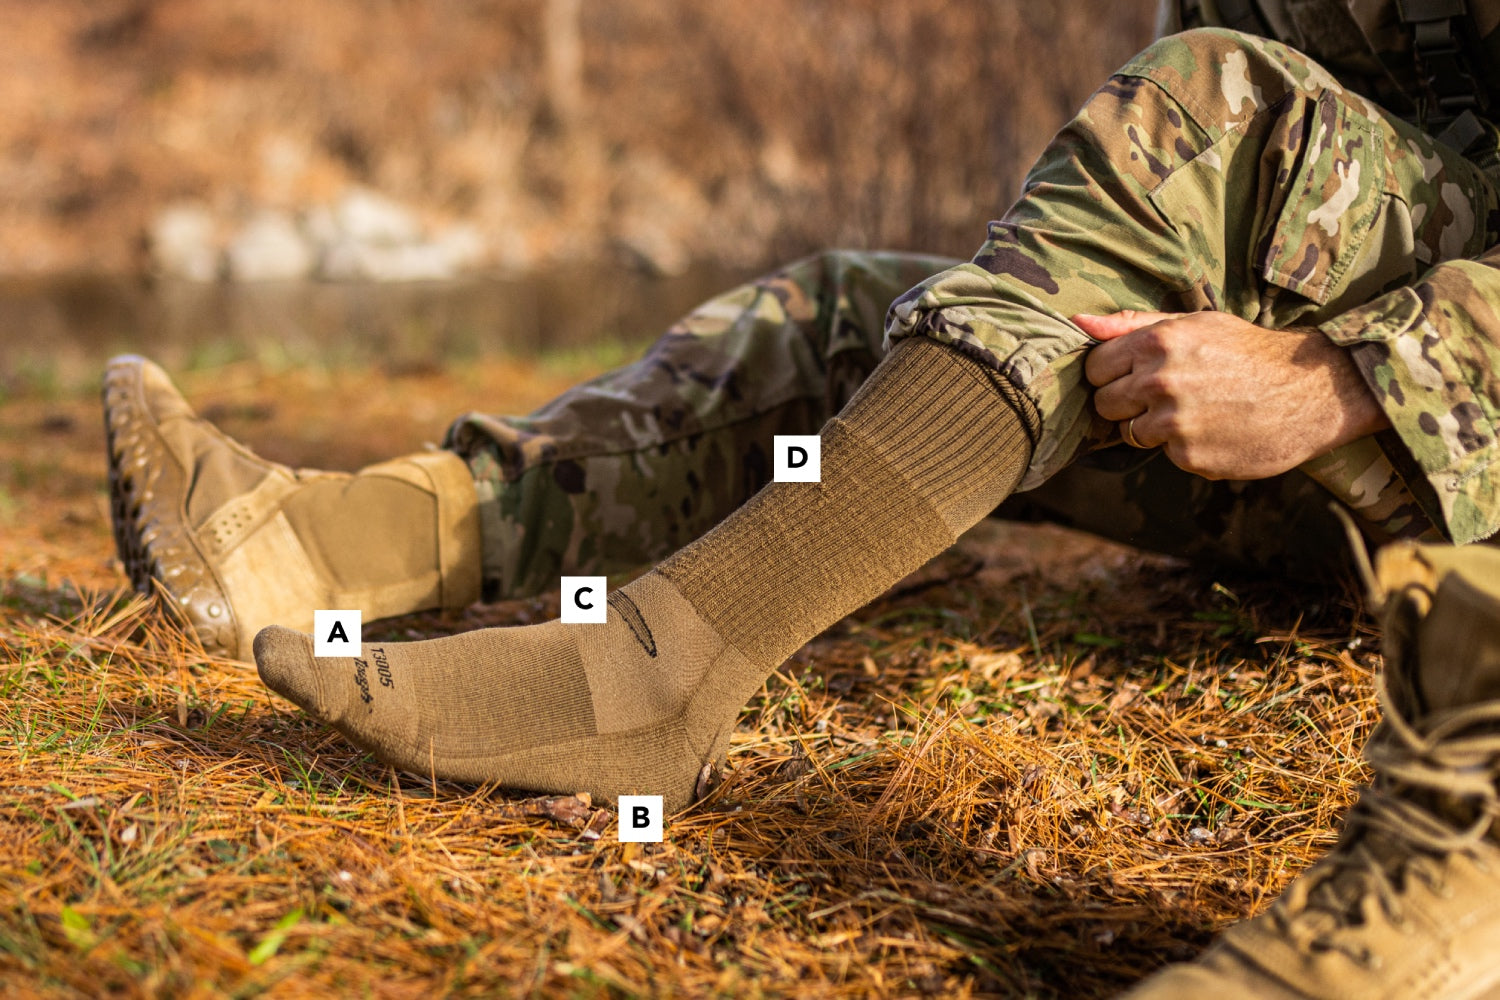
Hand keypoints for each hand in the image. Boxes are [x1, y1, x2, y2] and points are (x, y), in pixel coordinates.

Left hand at [1077, 310, 1388, 479]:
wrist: (1311, 390)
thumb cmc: (1247, 351)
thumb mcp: (1194, 323)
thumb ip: (1131, 324)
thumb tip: (1077, 321)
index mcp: (1157, 342)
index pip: (1094, 367)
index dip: (1111, 373)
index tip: (1134, 374)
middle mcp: (1160, 381)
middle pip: (1104, 403)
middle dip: (1126, 402)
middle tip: (1165, 395)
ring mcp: (1174, 422)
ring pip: (1130, 433)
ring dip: (1152, 426)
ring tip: (1194, 410)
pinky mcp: (1189, 455)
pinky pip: (1165, 454)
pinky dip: (1183, 446)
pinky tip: (1214, 429)